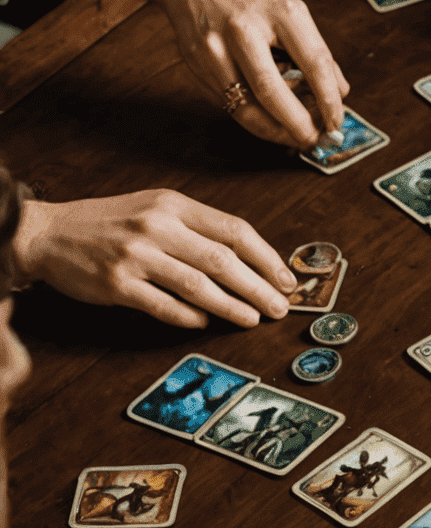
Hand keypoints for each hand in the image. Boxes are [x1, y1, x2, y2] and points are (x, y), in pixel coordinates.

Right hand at [12, 190, 295, 327]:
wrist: (47, 233)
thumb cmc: (110, 223)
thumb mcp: (155, 209)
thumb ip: (197, 229)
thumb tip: (250, 262)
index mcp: (173, 205)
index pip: (234, 230)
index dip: (267, 257)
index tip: (286, 280)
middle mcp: (157, 226)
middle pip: (222, 260)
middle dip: (258, 287)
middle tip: (279, 308)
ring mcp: (136, 256)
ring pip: (198, 285)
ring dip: (232, 306)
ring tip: (253, 318)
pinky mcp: (116, 284)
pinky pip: (163, 305)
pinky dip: (189, 317)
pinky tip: (206, 323)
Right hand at [148, 0, 349, 149]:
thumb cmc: (251, 2)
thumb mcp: (289, 13)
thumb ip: (314, 51)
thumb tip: (340, 94)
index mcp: (281, 11)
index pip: (315, 64)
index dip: (330, 102)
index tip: (337, 122)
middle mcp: (246, 28)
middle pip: (274, 93)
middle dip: (298, 126)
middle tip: (315, 141)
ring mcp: (216, 46)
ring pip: (247, 106)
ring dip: (275, 131)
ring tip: (294, 137)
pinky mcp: (197, 62)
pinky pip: (229, 103)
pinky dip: (254, 119)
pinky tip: (269, 121)